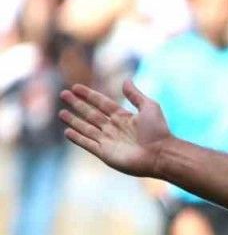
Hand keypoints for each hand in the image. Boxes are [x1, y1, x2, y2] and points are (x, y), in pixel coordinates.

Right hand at [58, 80, 172, 177]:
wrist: (160, 154)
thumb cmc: (158, 131)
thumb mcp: (149, 107)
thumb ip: (135, 95)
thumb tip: (126, 80)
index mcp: (124, 117)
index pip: (102, 103)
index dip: (89, 95)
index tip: (75, 87)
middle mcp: (114, 128)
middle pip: (91, 114)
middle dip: (77, 104)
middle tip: (63, 94)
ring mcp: (108, 141)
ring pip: (86, 128)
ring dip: (73, 120)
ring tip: (61, 113)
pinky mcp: (105, 153)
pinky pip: (87, 144)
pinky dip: (77, 138)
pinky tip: (67, 131)